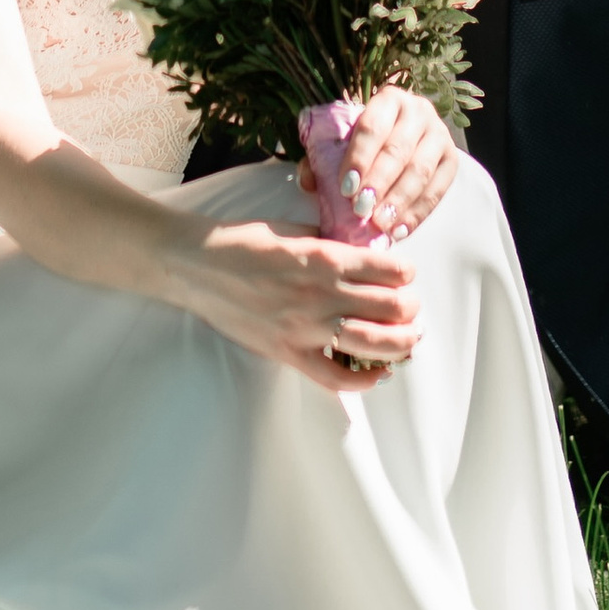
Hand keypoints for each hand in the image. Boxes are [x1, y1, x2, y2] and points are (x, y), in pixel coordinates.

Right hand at [187, 221, 419, 392]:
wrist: (197, 266)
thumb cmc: (243, 242)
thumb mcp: (294, 230)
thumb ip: (331, 245)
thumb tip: (365, 257)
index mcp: (323, 257)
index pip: (386, 270)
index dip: (405, 272)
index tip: (406, 274)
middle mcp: (320, 294)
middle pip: (390, 308)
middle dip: (410, 307)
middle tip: (411, 306)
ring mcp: (304, 328)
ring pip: (373, 344)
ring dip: (400, 342)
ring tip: (408, 338)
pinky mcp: (288, 353)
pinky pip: (335, 377)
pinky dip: (364, 379)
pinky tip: (379, 372)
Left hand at [298, 86, 457, 242]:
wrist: (403, 132)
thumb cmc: (365, 141)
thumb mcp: (343, 139)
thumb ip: (320, 157)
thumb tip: (308, 182)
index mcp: (389, 99)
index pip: (372, 126)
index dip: (359, 157)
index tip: (346, 187)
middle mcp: (419, 111)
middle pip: (398, 150)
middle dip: (379, 182)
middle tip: (361, 209)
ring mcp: (439, 135)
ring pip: (420, 170)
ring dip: (399, 201)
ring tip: (379, 223)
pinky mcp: (452, 161)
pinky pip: (438, 190)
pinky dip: (417, 213)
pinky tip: (399, 230)